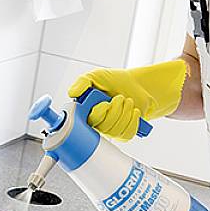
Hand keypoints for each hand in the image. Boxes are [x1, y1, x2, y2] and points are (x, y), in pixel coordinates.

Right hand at [68, 60, 187, 141]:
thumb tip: (71, 93)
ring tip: (128, 101)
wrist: (137, 85)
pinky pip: (126, 134)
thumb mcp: (96, 76)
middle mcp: (97, 122)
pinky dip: (133, 121)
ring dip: (126, 113)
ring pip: (115, 131)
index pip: (88, 120)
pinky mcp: (123, 133)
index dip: (98, 114)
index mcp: (87, 110)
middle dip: (116, 110)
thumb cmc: (116, 80)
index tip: (106, 103)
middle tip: (121, 97)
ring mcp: (110, 129)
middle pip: (104, 127)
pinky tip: (134, 112)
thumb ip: (82, 82)